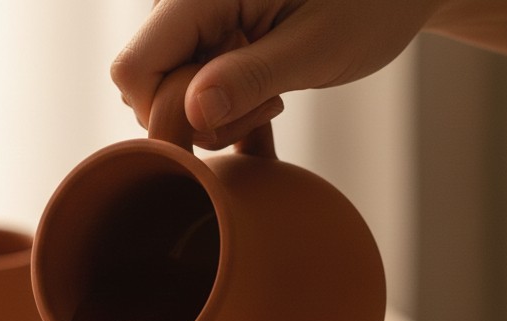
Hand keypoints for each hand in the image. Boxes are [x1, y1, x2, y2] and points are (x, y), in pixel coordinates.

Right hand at [112, 0, 436, 148]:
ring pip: (170, 99)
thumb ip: (250, 77)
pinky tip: (266, 111)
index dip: (164, 113)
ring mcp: (200, 26)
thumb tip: (190, 113)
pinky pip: (195, 94)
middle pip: (148, 89)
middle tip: (268, 104)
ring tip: (274, 96)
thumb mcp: (317, 46)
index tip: (221, 123)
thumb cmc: (373, 2)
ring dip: (218, 118)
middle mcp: (189, 4)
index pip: (134, 69)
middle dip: (197, 119)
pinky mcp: (214, 45)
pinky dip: (228, 114)